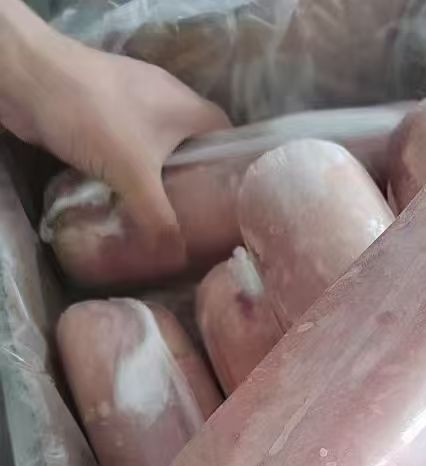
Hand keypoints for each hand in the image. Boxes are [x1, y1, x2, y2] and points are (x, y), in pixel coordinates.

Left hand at [0, 2, 229, 243]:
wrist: (29, 81)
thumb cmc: (96, 117)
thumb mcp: (136, 177)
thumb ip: (160, 221)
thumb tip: (179, 261)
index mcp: (187, 106)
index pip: (227, 136)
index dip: (233, 167)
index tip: (234, 202)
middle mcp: (165, 100)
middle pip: (193, 145)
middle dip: (196, 181)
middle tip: (202, 219)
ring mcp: (131, 104)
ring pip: (158, 148)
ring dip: (160, 178)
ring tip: (168, 216)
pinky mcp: (102, 111)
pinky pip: (128, 147)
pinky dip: (130, 171)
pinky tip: (127, 198)